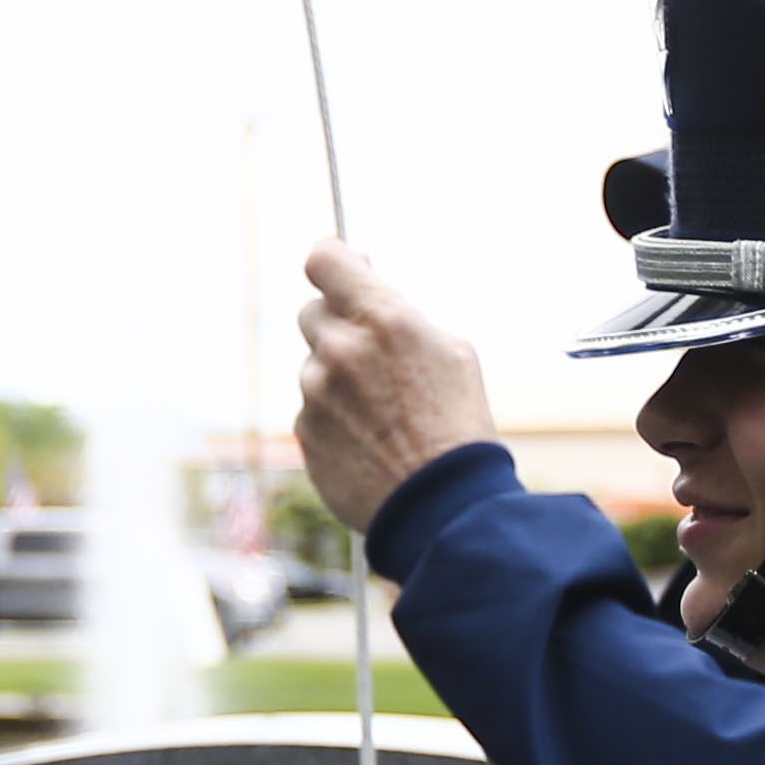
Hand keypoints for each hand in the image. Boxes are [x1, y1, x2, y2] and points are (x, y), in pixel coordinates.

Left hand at [295, 238, 501, 529]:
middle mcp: (341, 350)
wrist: (442, 506)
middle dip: (338, 324)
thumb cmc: (459, 427)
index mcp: (383, 319)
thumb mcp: (453, 353)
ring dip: (338, 378)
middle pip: (312, 312)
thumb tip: (373, 302)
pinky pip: (312, 410)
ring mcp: (316, 393)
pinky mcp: (305, 433)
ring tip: (383, 413)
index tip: (340, 264)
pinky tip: (369, 441)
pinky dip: (333, 418)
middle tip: (371, 349)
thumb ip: (403, 319)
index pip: (324, 260)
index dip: (332, 259)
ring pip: (314, 367)